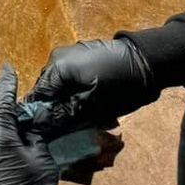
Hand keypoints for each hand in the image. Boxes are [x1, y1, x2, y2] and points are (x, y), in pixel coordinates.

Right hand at [25, 38, 157, 133]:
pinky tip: (86, 98)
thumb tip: (42, 123)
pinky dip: (74, 88)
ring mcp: (69, 54)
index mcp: (57, 68)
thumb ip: (65, 112)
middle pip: (47, 88)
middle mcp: (57, 58)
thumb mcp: (93, 103)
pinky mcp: (81, 55)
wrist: (146, 61)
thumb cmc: (120, 84)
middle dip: (54, 106)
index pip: (38, 94)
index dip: (40, 113)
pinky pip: (69, 75)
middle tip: (67, 125)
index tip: (47, 130)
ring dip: (65, 98)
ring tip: (80, 113)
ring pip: (58, 83)